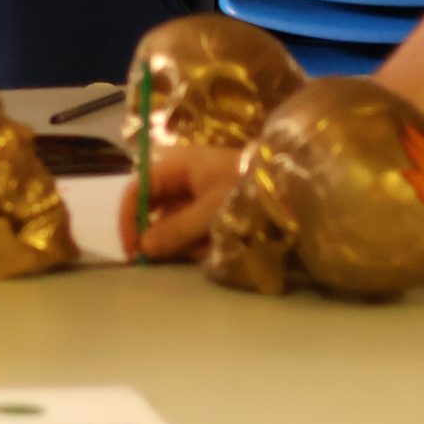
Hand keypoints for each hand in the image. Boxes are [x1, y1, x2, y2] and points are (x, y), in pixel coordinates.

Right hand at [121, 145, 244, 260]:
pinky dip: (198, 244)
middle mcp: (183, 177)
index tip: (132, 249)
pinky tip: (213, 249)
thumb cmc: (248, 192)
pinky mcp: (210, 211)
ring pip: (172, 224)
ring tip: (203, 250)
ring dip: (182, 242)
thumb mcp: (210, 212)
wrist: (294, 193)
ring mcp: (197, 194)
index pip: (138, 187)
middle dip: (158, 234)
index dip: (129, 216)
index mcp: (178, 165)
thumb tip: (142, 247)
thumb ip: (175, 230)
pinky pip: (191, 231)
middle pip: (153, 207)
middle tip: (163, 259)